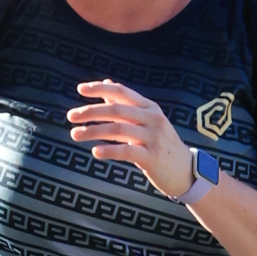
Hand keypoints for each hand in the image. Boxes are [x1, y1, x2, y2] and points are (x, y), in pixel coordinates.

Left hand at [67, 80, 193, 197]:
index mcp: (149, 108)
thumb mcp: (146, 121)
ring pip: (118, 129)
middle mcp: (152, 119)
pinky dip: (109, 151)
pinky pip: (126, 151)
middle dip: (90, 112)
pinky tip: (95, 152)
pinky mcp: (152, 157)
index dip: (100, 89)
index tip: (80, 89)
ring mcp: (153, 138)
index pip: (122, 92)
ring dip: (93, 131)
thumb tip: (106, 83)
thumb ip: (126, 104)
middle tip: (71, 116)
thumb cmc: (161, 145)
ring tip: (75, 135)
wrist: (185, 172)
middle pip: (116, 110)